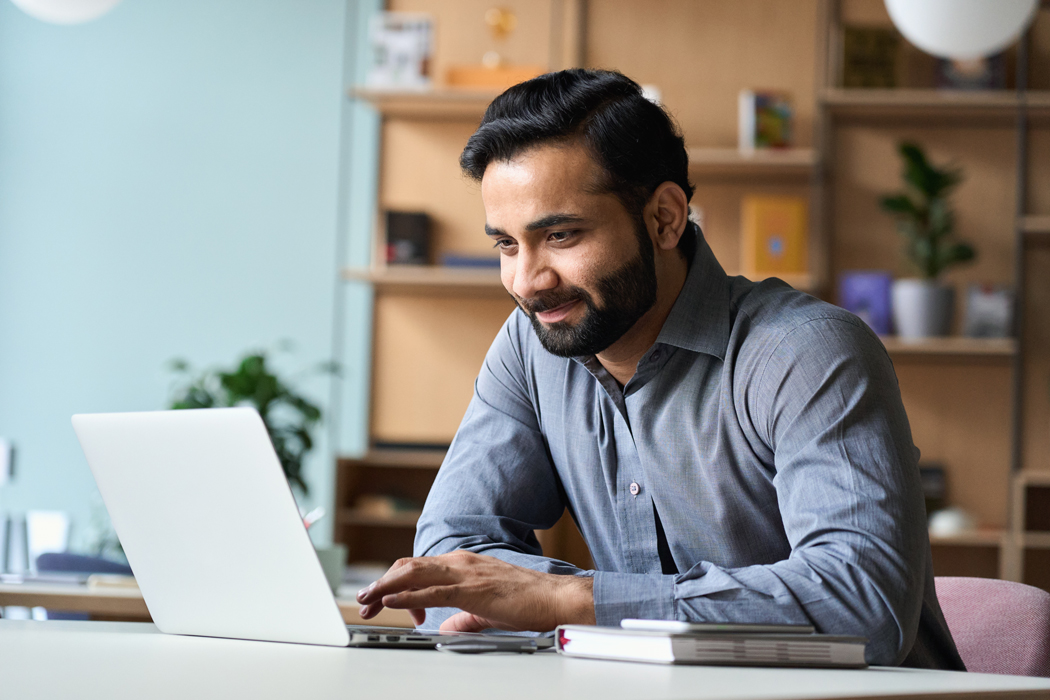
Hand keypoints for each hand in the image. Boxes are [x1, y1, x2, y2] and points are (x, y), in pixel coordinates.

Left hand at [355, 550, 594, 631]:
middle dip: (382, 584)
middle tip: (363, 601)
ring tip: (367, 599)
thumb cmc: (527, 601)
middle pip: (409, 567)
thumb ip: (463, 617)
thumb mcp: (486, 610)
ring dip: (386, 587)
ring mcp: (465, 573)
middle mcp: (460, 562)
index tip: (383, 602)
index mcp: (463, 564)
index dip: (395, 584)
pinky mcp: (472, 589)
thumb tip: (446, 629)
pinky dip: (407, 595)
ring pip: (414, 574)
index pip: (418, 568)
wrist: (554, 598)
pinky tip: (392, 602)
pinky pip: (432, 591)